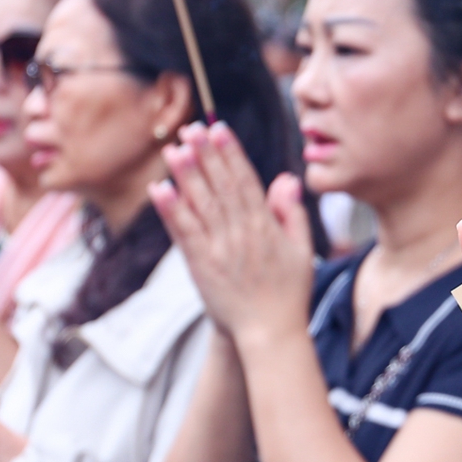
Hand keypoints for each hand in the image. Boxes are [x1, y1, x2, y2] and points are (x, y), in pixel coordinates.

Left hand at [151, 122, 314, 343]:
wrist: (270, 334)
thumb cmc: (289, 294)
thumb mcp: (302, 250)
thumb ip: (291, 213)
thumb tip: (286, 178)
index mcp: (266, 227)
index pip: (246, 181)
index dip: (231, 153)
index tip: (220, 129)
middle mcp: (242, 233)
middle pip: (221, 186)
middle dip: (205, 154)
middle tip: (192, 128)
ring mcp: (221, 249)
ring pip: (201, 204)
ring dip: (186, 175)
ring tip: (173, 149)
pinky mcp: (202, 266)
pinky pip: (184, 233)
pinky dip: (171, 210)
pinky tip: (159, 189)